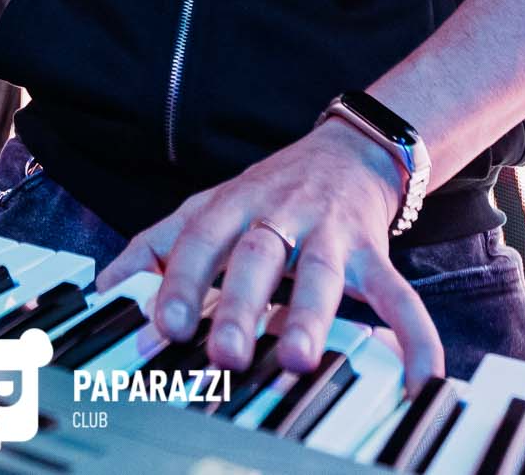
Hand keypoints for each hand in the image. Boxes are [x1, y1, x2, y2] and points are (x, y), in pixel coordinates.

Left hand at [96, 121, 443, 386]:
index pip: (199, 239)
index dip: (181, 281)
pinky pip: (399, 293)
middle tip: (225, 353)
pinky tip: (421, 375)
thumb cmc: (265, 193)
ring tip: (301, 359)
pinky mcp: (375, 251)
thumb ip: (156, 249)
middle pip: (258, 255)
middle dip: (241, 305)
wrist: (348, 149)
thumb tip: (102, 290)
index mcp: (232, 205)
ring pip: (322, 272)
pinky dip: (414, 334)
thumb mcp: (205, 208)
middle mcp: (280, 214)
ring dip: (312, 315)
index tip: (163, 327)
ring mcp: (331, 232)